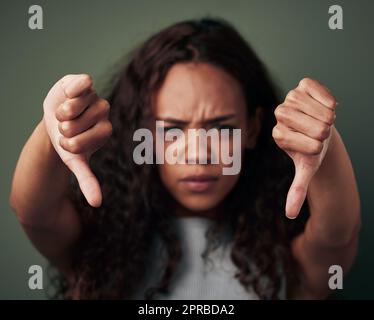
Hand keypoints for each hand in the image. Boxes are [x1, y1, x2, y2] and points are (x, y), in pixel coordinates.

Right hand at [43, 74, 111, 206]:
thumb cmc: (67, 140)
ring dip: (61, 113)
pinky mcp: (84, 82)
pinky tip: (68, 93)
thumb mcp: (75, 161)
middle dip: (63, 128)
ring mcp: (95, 97)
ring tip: (64, 113)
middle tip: (65, 126)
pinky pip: (83, 83)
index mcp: (104, 132)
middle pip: (75, 124)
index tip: (68, 142)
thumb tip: (98, 204)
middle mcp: (104, 113)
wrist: (56, 119)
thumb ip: (88, 180)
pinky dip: (72, 89)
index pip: (83, 142)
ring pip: (75, 106)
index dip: (69, 143)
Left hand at [273, 78, 337, 218]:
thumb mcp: (306, 169)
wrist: (322, 130)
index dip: (311, 145)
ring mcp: (290, 98)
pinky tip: (330, 105)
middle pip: (300, 121)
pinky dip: (325, 96)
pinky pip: (311, 87)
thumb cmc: (313, 150)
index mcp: (278, 135)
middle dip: (319, 130)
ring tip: (326, 121)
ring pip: (307, 105)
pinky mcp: (302, 86)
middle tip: (322, 133)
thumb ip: (297, 189)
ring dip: (324, 116)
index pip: (291, 139)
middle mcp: (279, 115)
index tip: (315, 146)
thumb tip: (290, 215)